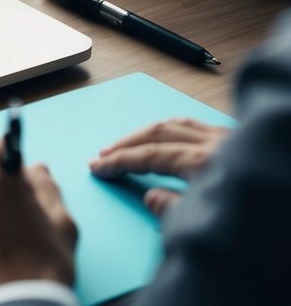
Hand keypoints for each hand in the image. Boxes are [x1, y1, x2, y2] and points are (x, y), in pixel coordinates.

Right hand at [89, 117, 229, 216]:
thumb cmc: (252, 227)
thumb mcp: (205, 226)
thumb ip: (171, 209)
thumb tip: (151, 197)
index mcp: (202, 163)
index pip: (148, 156)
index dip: (118, 161)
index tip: (97, 167)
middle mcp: (214, 144)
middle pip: (158, 134)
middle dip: (127, 143)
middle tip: (104, 154)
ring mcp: (228, 139)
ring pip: (177, 124)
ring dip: (149, 132)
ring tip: (130, 142)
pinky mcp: (241, 142)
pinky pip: (199, 124)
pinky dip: (176, 127)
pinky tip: (170, 135)